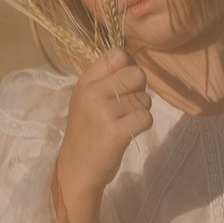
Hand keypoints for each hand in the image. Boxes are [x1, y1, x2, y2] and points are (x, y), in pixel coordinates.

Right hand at [51, 47, 150, 222]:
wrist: (77, 168)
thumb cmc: (87, 131)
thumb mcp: (86, 99)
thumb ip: (106, 79)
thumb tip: (133, 62)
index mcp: (85, 82)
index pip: (117, 54)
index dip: (128, 66)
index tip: (123, 83)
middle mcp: (92, 93)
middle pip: (137, 74)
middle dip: (139, 89)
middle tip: (126, 105)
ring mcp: (104, 113)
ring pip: (144, 99)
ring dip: (140, 110)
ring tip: (122, 122)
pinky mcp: (117, 133)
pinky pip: (146, 118)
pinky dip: (142, 125)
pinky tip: (128, 132)